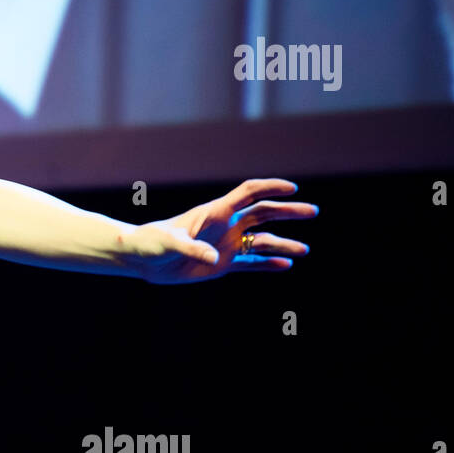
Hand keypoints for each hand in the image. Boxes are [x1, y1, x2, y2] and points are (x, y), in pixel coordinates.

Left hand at [123, 179, 317, 283]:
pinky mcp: (222, 264)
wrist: (141, 259)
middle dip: (288, 211)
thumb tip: (214, 257)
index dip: (270, 187)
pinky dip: (268, 264)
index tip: (292, 188)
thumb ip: (191, 248)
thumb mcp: (169, 244)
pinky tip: (286, 265)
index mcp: (214, 212)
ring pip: (261, 240)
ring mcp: (226, 244)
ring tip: (304, 250)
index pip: (248, 193)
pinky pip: (250, 263)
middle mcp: (225, 226)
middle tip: (313, 211)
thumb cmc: (150, 243)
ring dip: (283, 243)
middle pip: (263, 213)